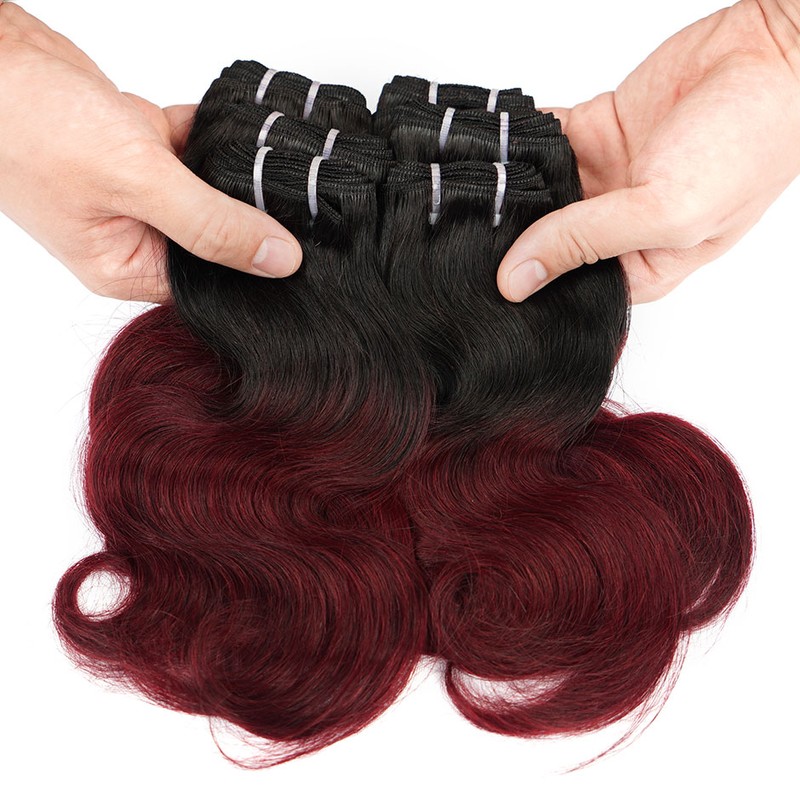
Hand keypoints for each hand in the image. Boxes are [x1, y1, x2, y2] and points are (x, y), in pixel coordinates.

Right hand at [0, 3, 301, 301]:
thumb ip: (210, 223)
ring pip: (208, 192)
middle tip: (297, 201)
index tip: (301, 252)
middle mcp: (134, 234)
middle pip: (215, 237)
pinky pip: (193, 148)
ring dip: (232, 172)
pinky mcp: (138, 148)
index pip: (210, 283)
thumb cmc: (30, 126)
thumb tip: (277, 259)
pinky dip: (210, 135)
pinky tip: (232, 126)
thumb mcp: (136, 183)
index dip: (255, 269)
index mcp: (126, 266)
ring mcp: (137, 190)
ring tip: (272, 161)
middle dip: (250, 216)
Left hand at [497, 0, 799, 302]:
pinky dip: (521, 144)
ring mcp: (604, 181)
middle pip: (546, 243)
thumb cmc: (749, 144)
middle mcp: (618, 228)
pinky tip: (498, 148)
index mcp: (642, 266)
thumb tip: (519, 279)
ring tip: (475, 190)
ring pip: (538, 195)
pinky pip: (544, 145)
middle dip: (511, 237)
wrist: (771, 53)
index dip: (530, 286)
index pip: (569, 290)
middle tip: (471, 231)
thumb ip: (586, 241)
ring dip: (511, 189)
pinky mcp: (594, 135)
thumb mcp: (666, 212)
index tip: (489, 278)